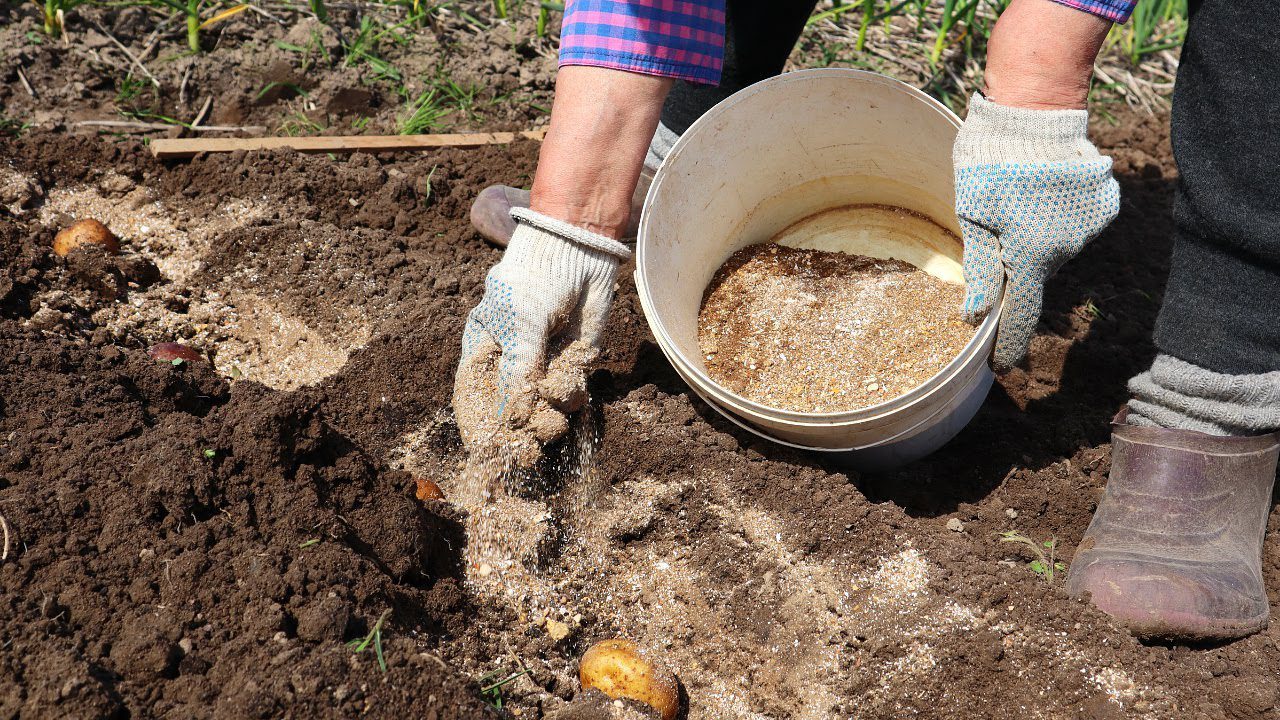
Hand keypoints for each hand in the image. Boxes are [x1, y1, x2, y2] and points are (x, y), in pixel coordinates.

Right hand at [453, 209, 628, 460]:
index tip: (488, 455)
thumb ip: (519, 366)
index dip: (479, 429)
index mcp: (484, 352)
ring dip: (550, 418)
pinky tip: (572, 376)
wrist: (580, 253)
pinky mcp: (573, 365)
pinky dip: (573, 393)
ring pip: (543, 410)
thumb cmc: (535, 278)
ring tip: (556, 410)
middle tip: (530, 449)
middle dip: (520, 433)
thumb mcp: (520, 320)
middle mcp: (512, 366)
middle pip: (509, 414)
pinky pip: (571, 395)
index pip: (474, 399)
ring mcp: (543, 367)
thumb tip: (515, 413)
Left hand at [953, 93, 1119, 370]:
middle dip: (1016, 268)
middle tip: (996, 232)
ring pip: (1054, 249)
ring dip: (1036, 238)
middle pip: (1035, 276)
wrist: (1035, 109)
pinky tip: (1042, 188)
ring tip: (1018, 200)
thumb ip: (978, 269)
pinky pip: (1074, 224)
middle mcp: (1067, 248)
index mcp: (1030, 256)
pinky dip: (1057, 216)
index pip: (1020, 314)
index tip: (1002, 367)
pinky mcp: (1103, 203)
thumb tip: (975, 316)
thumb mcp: (971, 216)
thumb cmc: (990, 161)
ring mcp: (1090, 225)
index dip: (1010, 343)